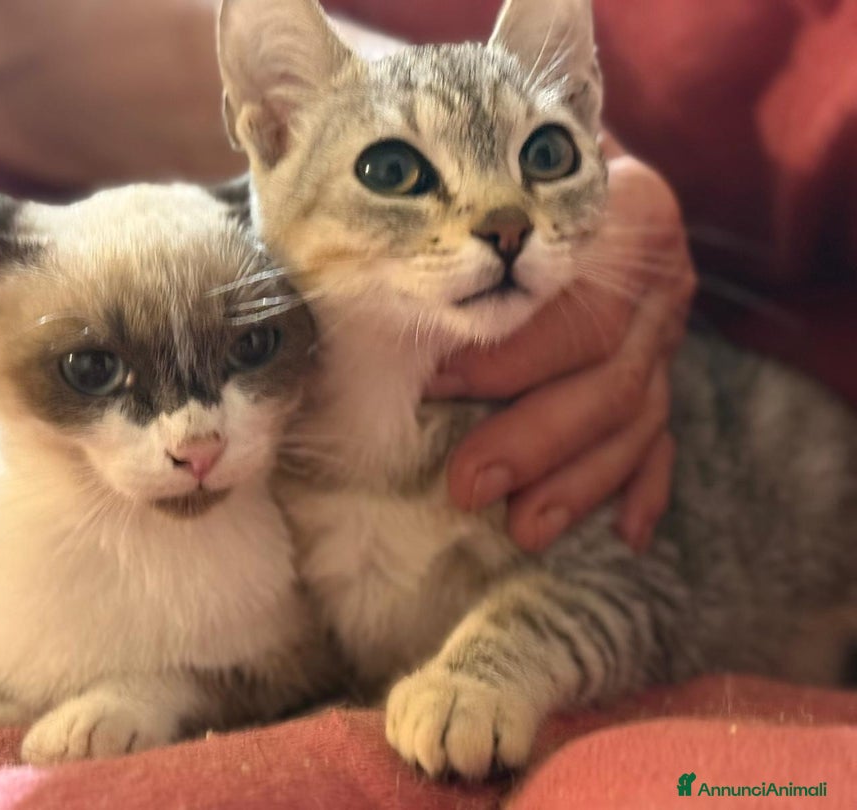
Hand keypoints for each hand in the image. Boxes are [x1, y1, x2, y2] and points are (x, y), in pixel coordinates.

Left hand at [432, 149, 694, 551]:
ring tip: (523, 529)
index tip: (442, 384)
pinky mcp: (663, 378)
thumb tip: (329, 202)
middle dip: (537, 435)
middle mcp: (660, 282)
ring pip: (637, 419)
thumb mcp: (484, 155)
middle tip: (466, 483)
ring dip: (578, 480)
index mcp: (631, 216)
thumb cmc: (504, 168)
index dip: (515, 353)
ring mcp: (667, 337)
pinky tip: (624, 535)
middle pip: (613, 373)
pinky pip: (662, 443)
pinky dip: (641, 487)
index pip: (583, 303)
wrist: (567, 165)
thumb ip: (450, 185)